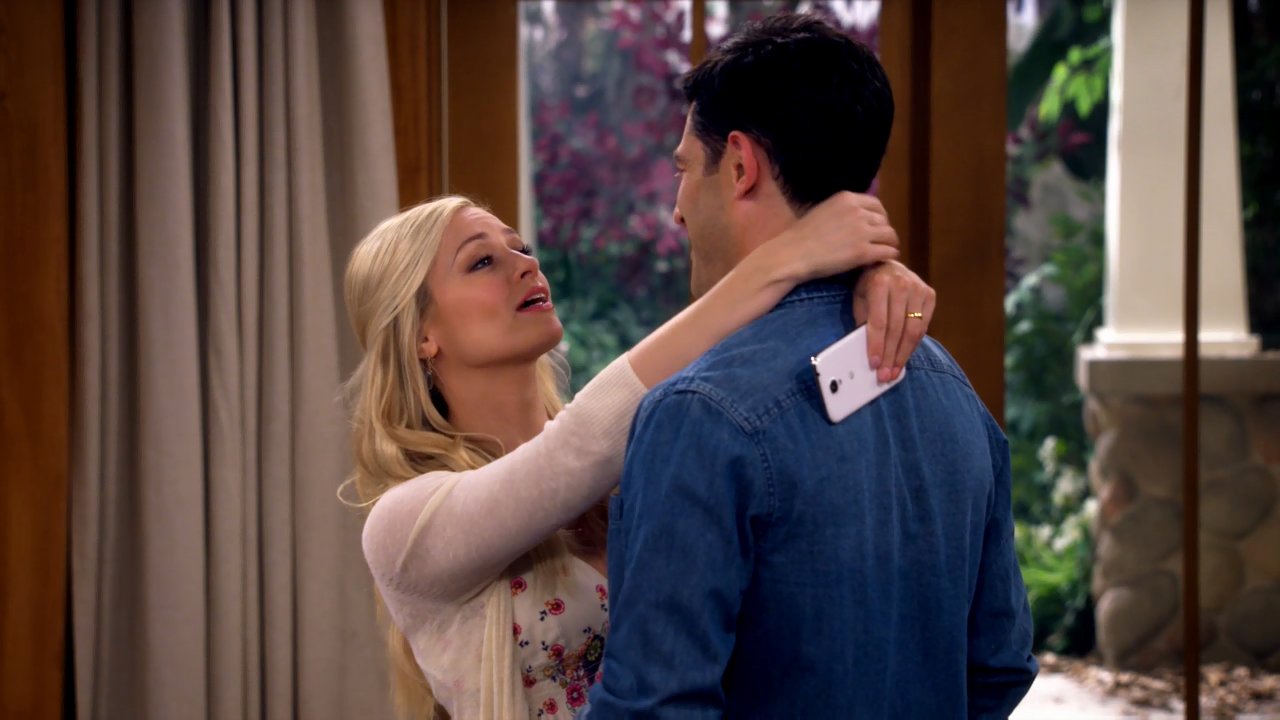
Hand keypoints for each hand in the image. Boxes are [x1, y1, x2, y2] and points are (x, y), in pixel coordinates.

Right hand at [773, 191, 899, 283]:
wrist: (792, 254)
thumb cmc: (801, 236)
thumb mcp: (824, 211)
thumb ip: (843, 210)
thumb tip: (858, 217)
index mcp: (847, 198)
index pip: (877, 205)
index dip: (880, 217)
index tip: (876, 228)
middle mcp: (858, 212)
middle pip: (885, 221)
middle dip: (884, 232)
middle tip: (879, 243)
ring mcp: (862, 232)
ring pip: (890, 236)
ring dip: (888, 245)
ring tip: (882, 253)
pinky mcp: (863, 252)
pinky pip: (888, 252)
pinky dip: (888, 257)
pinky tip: (881, 261)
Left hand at [853, 260, 935, 381]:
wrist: (889, 265)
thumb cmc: (870, 285)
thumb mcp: (860, 298)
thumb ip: (863, 321)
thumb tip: (867, 352)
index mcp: (880, 283)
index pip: (879, 322)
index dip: (877, 345)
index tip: (874, 364)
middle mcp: (902, 284)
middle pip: (897, 329)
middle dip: (890, 355)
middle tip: (885, 375)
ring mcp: (919, 288)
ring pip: (913, 330)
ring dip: (903, 355)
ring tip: (894, 371)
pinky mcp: (930, 294)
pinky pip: (923, 327)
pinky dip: (913, 345)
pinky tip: (904, 357)